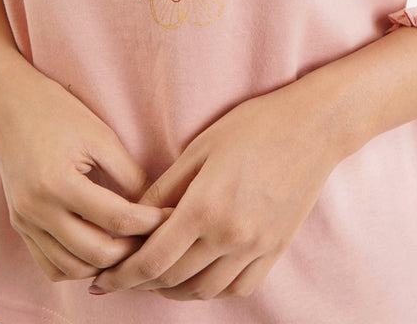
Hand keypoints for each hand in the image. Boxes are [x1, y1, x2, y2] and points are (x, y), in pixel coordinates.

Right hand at [0, 62, 170, 281]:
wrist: (9, 104)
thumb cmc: (58, 112)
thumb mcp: (100, 135)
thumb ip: (128, 174)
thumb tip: (153, 207)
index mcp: (58, 183)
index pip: (117, 220)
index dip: (150, 223)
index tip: (170, 216)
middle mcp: (37, 210)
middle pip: (96, 254)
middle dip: (132, 250)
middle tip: (154, 236)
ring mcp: (24, 222)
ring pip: (72, 269)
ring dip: (105, 265)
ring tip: (129, 245)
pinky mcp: (19, 226)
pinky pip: (50, 266)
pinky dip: (77, 267)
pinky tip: (97, 250)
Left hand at [88, 74, 345, 300]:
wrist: (313, 127)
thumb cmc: (253, 126)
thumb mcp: (199, 148)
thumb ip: (164, 188)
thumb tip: (133, 217)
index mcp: (206, 206)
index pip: (153, 260)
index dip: (123, 275)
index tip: (103, 279)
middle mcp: (231, 235)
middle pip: (173, 279)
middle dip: (142, 282)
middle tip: (124, 274)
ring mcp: (257, 247)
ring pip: (204, 291)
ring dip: (174, 289)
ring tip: (157, 276)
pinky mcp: (275, 250)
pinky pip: (238, 288)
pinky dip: (212, 289)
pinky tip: (199, 274)